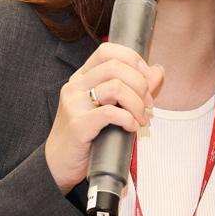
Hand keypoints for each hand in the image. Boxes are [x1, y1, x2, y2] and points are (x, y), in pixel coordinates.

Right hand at [45, 43, 164, 191]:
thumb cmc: (85, 136)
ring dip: (136, 103)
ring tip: (140, 118)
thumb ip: (133, 88)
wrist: (57, 164)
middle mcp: (75, 86)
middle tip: (147, 104)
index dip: (132, 59)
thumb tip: (157, 72)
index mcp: (82, 77)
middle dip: (140, 84)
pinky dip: (127, 118)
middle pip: (115, 66)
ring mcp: (74, 104)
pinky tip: (131, 127)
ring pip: (115, 87)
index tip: (146, 79)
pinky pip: (110, 112)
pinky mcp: (78, 124)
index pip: (108, 51)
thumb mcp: (108, 107)